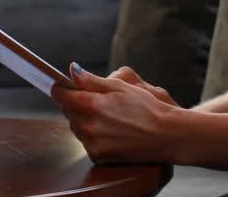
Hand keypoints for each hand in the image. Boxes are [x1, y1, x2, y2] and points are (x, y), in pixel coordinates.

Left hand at [50, 63, 180, 163]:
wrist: (166, 135)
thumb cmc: (146, 107)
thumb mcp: (120, 87)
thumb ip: (92, 81)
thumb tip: (71, 71)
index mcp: (92, 105)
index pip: (61, 96)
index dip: (61, 88)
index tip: (62, 86)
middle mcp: (89, 127)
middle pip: (68, 111)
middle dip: (76, 104)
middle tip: (96, 100)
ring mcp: (93, 144)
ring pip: (76, 127)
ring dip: (84, 120)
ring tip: (107, 116)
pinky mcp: (99, 156)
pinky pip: (86, 142)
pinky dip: (92, 135)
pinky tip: (110, 130)